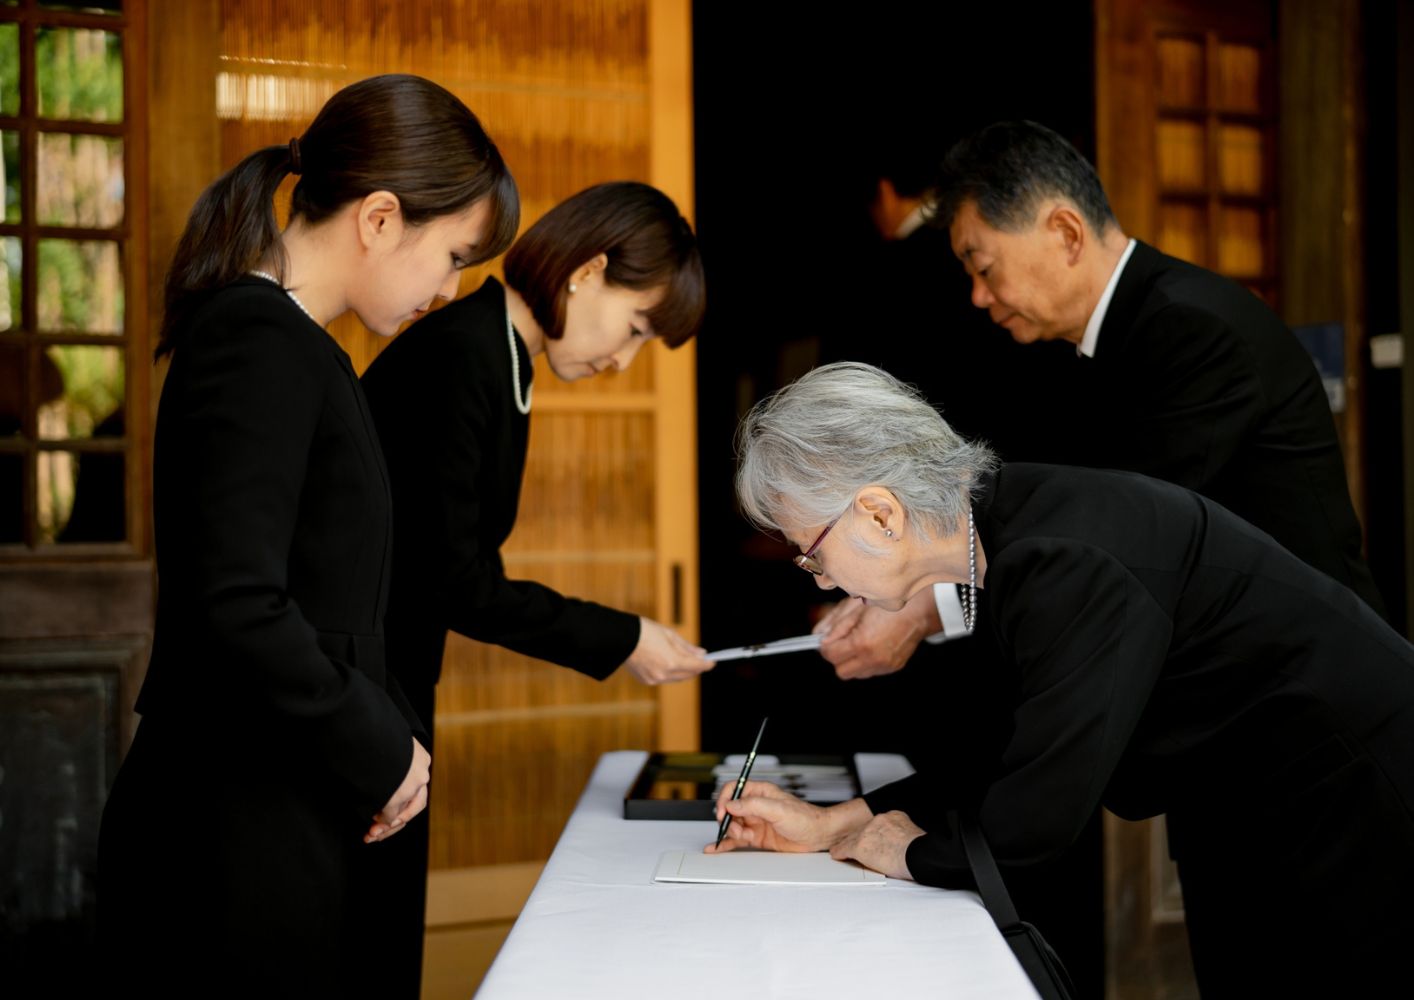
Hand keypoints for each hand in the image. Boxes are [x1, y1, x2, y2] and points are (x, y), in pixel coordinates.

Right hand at [365, 736, 429, 843]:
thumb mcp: (388, 746)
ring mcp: (410, 786)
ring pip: (403, 813)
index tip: (385, 808)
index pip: (416, 786)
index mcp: (420, 758)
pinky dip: (379, 823)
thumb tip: (383, 780)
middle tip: (377, 831)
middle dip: (397, 820)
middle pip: (416, 804)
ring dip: (387, 827)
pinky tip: (370, 827)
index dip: (403, 801)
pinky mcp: (395, 797)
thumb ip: (393, 764)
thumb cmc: (368, 732)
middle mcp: (420, 772)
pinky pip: (388, 817)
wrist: (361, 726)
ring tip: (371, 834)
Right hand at [623, 617, 713, 685]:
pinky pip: (664, 679)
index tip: (713, 661)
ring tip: (686, 660)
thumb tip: (702, 654)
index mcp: (671, 661)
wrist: (619, 638)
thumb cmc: (644, 631)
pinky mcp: (646, 680)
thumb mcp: (669, 634)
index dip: (707, 664)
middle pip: (687, 675)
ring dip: (683, 671)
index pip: (696, 666)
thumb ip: (687, 647)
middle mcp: (664, 674)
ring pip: (676, 678)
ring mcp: (654, 679)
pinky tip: (669, 663)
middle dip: (695, 668)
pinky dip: (670, 672)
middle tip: (701, 660)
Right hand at [704, 780, 871, 854]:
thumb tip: (732, 804)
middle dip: (728, 820)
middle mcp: (755, 806)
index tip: (722, 812)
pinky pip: (737, 840)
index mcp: (760, 792)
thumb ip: (753, 805)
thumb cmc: (805, 818)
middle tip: (737, 829)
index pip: (734, 789)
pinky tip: (717, 847)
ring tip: (745, 837)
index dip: (724, 800)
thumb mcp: (778, 809)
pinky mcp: (757, 836)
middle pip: (730, 810)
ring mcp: (755, 822)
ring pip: (732, 825)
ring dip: (733, 832)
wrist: (818, 835)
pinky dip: (726, 843)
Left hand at [815, 588, 940, 679]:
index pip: (830, 655)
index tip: (827, 638)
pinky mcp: (893, 667)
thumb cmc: (887, 604)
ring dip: (851, 661)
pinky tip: (871, 645)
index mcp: (862, 642)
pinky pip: (870, 671)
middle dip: (837, 657)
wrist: (919, 610)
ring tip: (858, 642)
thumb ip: (835, 624)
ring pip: (855, 674)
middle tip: (841, 642)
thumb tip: (820, 637)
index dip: (825, 646)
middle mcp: (873, 658)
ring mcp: (884, 665)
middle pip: (840, 671)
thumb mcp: (856, 607)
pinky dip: (865, 661)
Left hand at [829, 810, 923, 879]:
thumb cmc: (921, 851)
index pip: (878, 824)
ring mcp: (868, 832)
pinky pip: (846, 848)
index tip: (873, 839)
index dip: (873, 833)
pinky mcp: (860, 846)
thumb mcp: (914, 836)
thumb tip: (904, 846)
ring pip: (854, 838)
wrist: (918, 855)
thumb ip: (903, 837)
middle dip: (860, 838)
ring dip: (849, 845)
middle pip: (863, 829)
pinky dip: (841, 851)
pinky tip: (837, 854)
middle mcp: (879, 820)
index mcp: (894, 816)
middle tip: (857, 846)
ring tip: (843, 850)